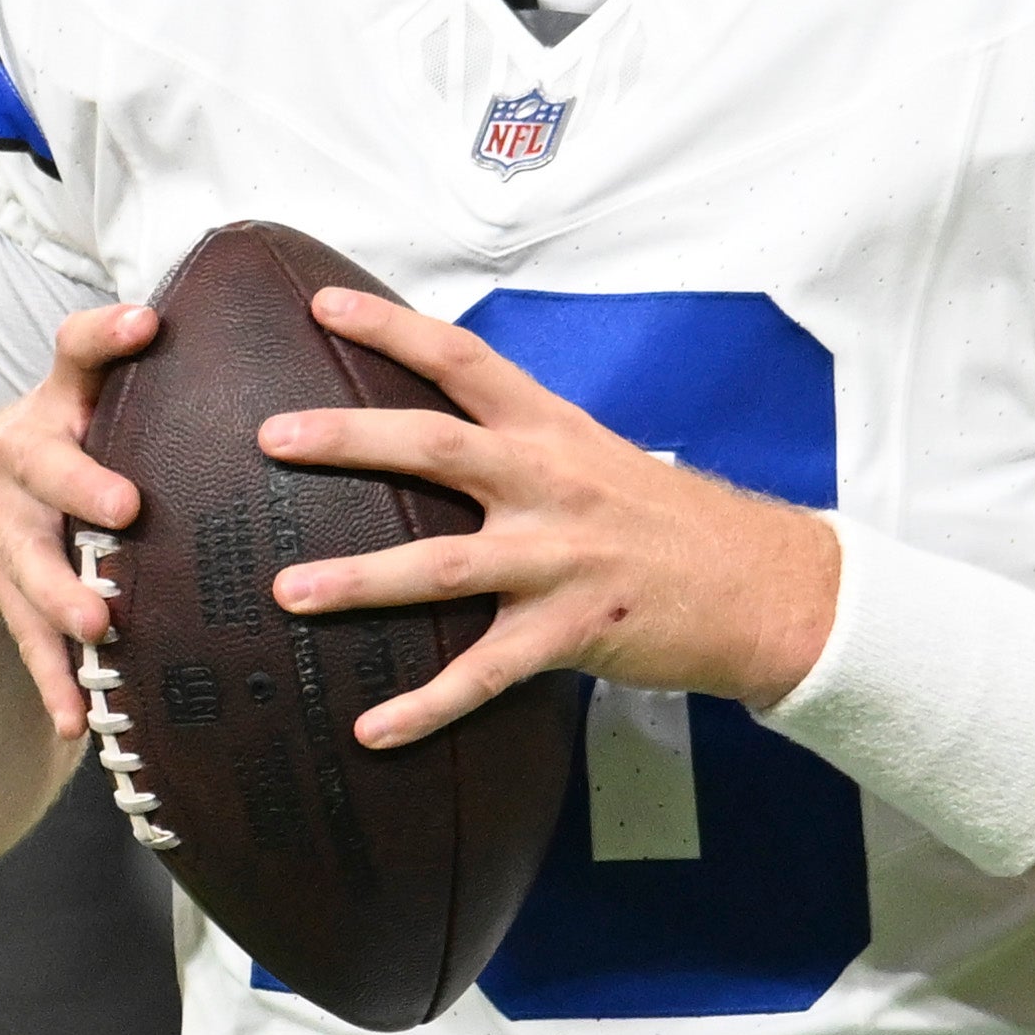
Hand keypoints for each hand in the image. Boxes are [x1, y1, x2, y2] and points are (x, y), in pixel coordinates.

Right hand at [0, 300, 161, 739]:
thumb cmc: (66, 454)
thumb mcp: (90, 409)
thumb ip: (159, 385)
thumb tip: (298, 346)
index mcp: (57, 406)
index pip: (74, 352)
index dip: (106, 336)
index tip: (148, 324)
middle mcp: (21, 459)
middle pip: (44, 465)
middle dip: (82, 486)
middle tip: (126, 507)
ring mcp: (2, 530)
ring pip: (29, 565)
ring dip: (63, 596)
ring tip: (99, 624)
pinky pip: (25, 642)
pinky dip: (53, 683)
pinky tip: (79, 721)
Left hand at [255, 288, 840, 750]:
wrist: (763, 586)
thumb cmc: (668, 521)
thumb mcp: (597, 457)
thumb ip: (519, 444)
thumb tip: (436, 432)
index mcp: (553, 430)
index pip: (463, 360)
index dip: (391, 328)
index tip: (322, 306)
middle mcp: (551, 483)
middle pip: (436, 447)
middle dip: (348, 440)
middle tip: (270, 436)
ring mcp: (562, 559)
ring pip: (443, 564)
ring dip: (359, 580)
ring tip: (287, 591)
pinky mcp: (573, 632)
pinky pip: (484, 675)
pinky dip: (425, 706)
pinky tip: (372, 728)